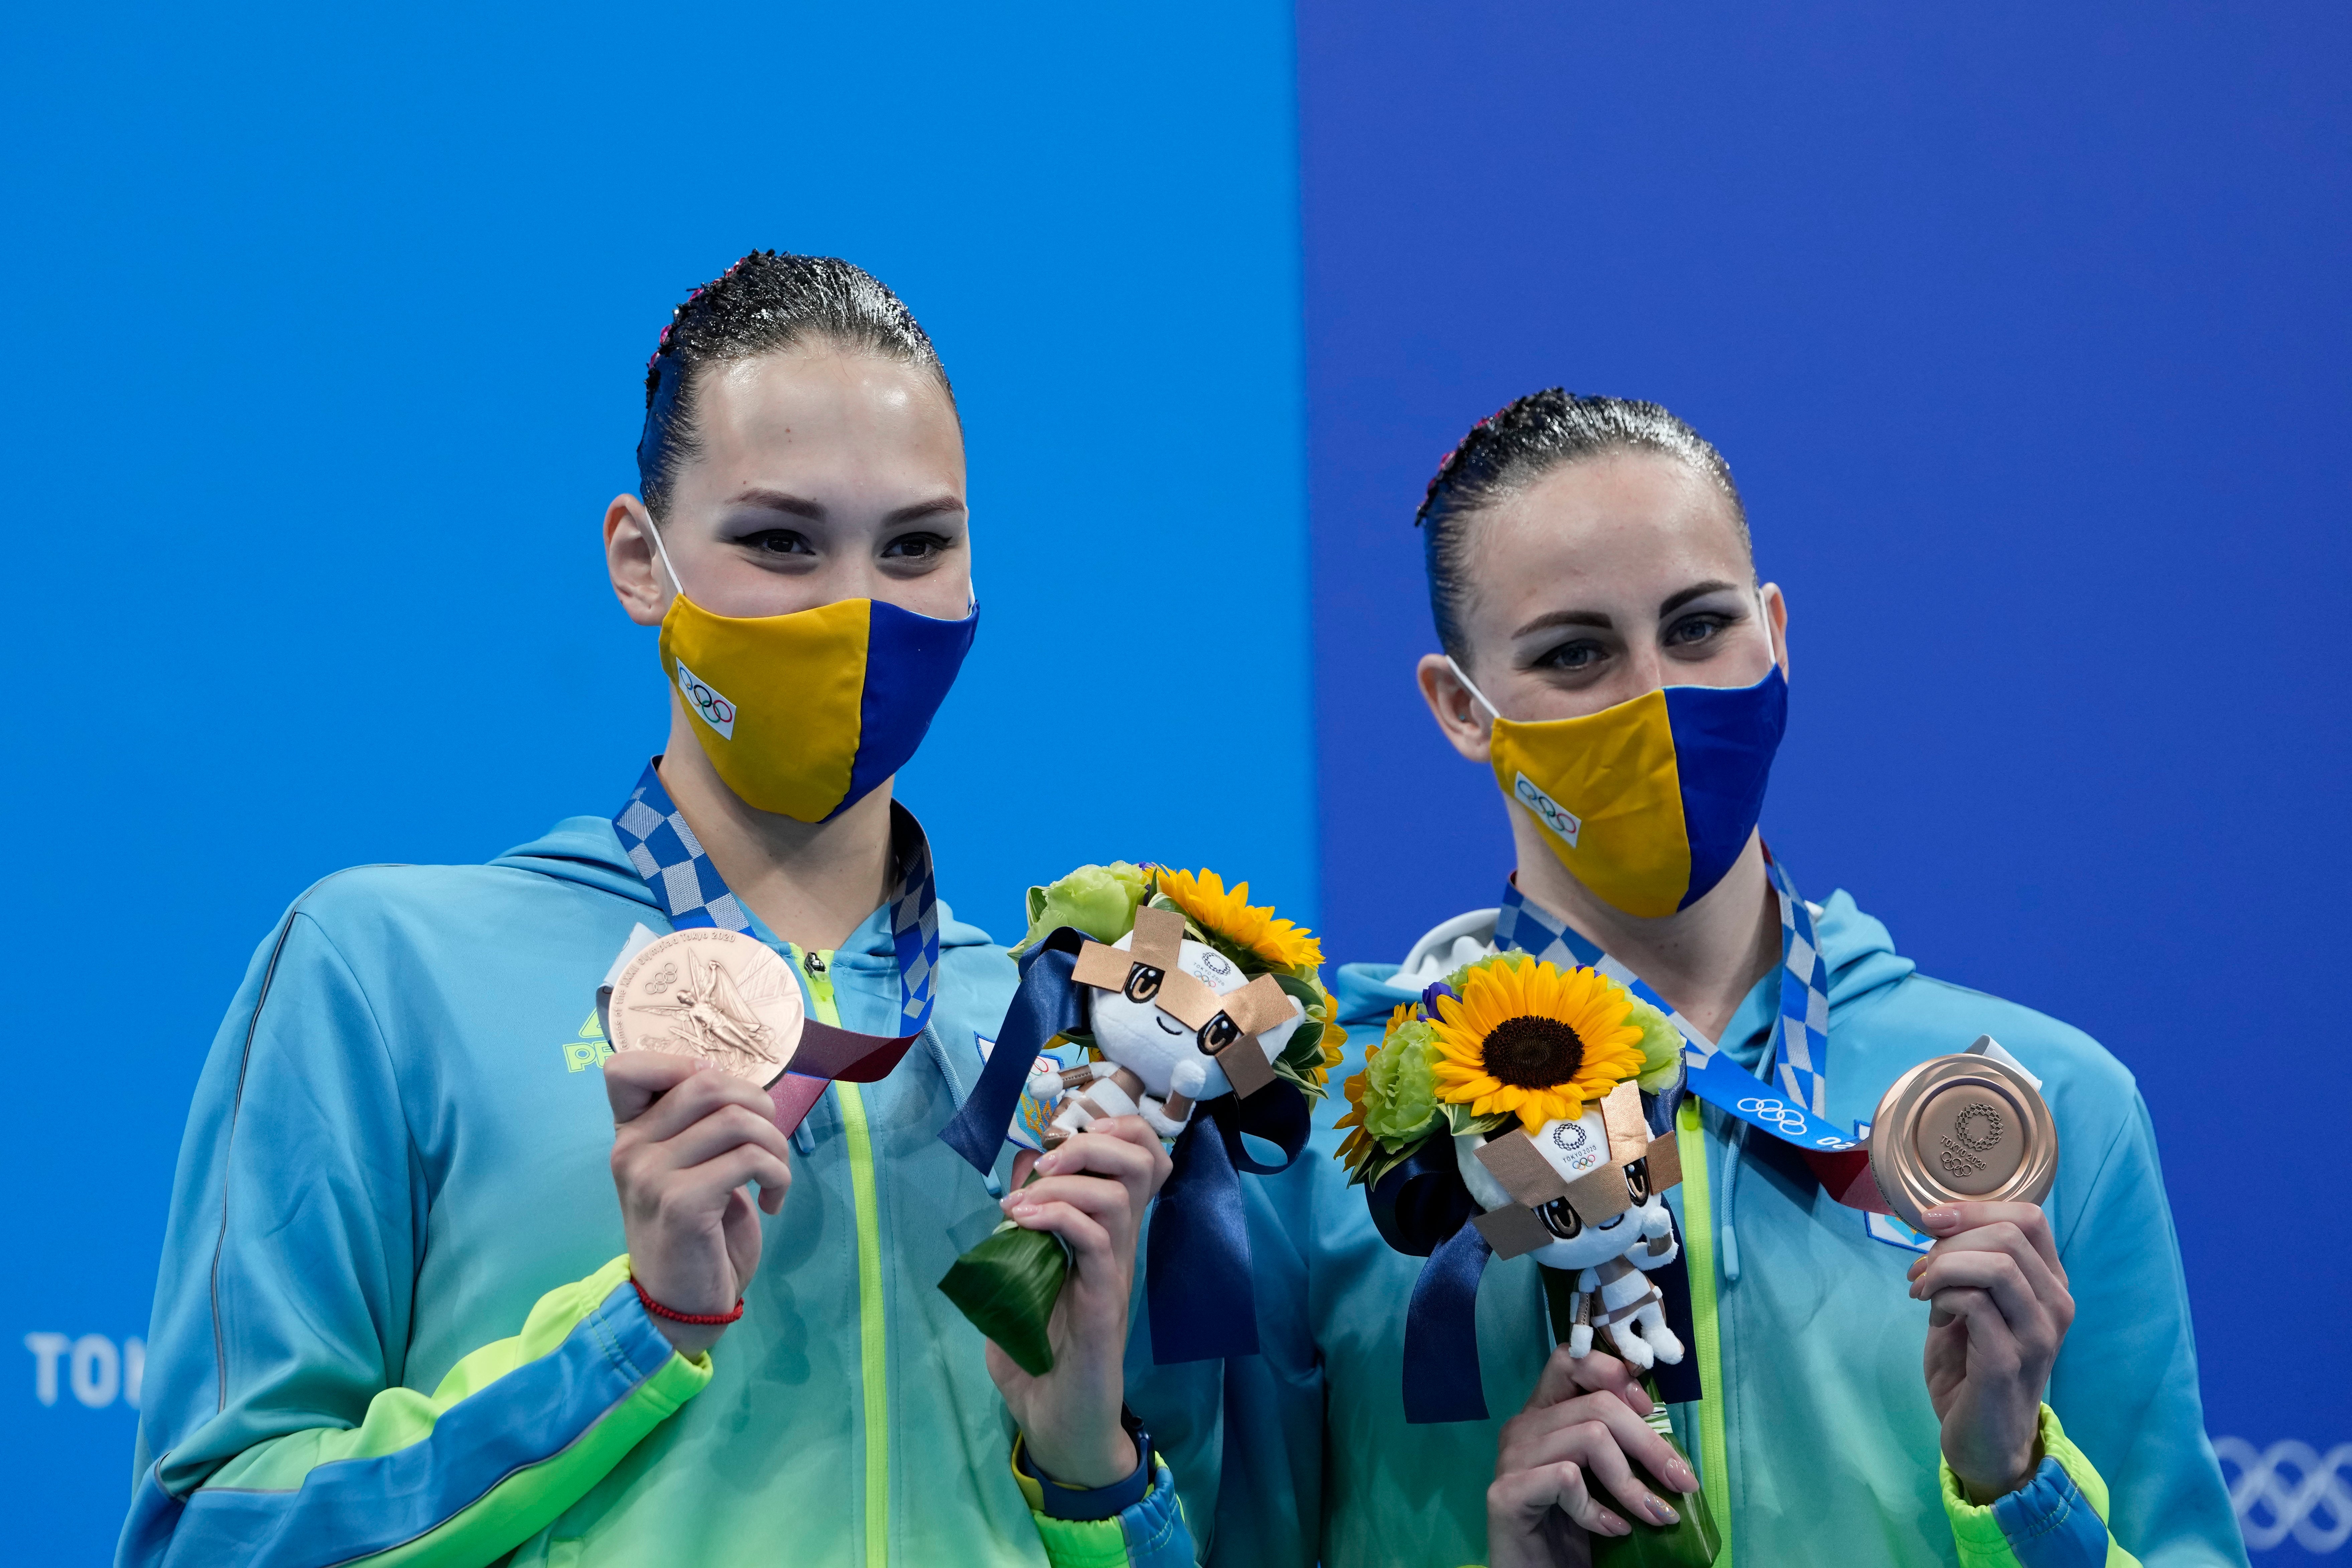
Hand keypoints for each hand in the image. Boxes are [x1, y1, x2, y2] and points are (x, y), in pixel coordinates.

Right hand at [605, 1052, 793, 1357]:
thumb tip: (728, 1079)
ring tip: (774, 1175)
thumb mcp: (688, 1169)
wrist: (680, 1306)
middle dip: (757, 1103)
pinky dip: (778, 1175)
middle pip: (705, 1081)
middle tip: (768, 1142)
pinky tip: (773, 1202)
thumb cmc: (696, 1233)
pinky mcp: (682, 1202)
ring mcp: (652, 1175)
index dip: (683, 1064)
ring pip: (736, 1119)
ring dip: (774, 1143)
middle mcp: (631, 1148)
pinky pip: (749, 1159)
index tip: (721, 1100)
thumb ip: (695, 1124)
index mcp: (630, 1134)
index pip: (626, 1067)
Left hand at [985, 1118, 1170, 1488]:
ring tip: (1022, 1199)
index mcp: (1107, 1233)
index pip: (1140, 1156)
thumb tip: (1018, 1172)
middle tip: (1046, 1163)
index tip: (1059, 1135)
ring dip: (1068, 1177)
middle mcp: (1121, 1245)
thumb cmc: (1039, 1354)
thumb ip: (1024, 1223)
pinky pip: (1095, 1238)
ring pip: (1121, 1192)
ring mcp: (1116, 1271)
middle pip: (1144, 1158)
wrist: (1057, 1424)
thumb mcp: (1021, 1273)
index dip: (1112, 1126)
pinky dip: (1056, 1215)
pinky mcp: (1104, 1302)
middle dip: (1094, 1138)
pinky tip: (1020, 1222)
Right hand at [1488, 1345, 1699, 1567]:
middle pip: (1598, 1404)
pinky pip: (1567, 1479)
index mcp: (1543, 1416)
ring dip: (1632, 1482)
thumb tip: (1666, 1430)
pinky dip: (1599, 1508)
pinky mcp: (1506, 1494)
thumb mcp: (1603, 1482)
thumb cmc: (1574, 1533)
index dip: (1614, 1374)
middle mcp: (1522, 1428)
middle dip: (1650, 1444)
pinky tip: (1613, 1529)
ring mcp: (1510, 1459)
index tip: (1649, 1411)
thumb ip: (1619, 1448)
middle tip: (1682, 1483)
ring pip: (1590, 1436)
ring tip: (1656, 1516)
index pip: (1570, 1359)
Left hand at [1909, 1201, 2073, 1500]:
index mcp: (2049, 1285)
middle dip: (1950, 1242)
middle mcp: (2056, 1306)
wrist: (1983, 1438)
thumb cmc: (1973, 1367)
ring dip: (1944, 1268)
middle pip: (2007, 1235)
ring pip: (1995, 1265)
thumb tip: (1938, 1223)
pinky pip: (1975, 1303)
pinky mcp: (2010, 1360)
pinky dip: (1943, 1296)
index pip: (2030, 1218)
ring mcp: (2038, 1335)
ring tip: (1923, 1290)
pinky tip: (1932, 1312)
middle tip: (1921, 1269)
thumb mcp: (1971, 1304)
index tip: (1932, 1221)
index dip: (1975, 1209)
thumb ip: (1966, 1264)